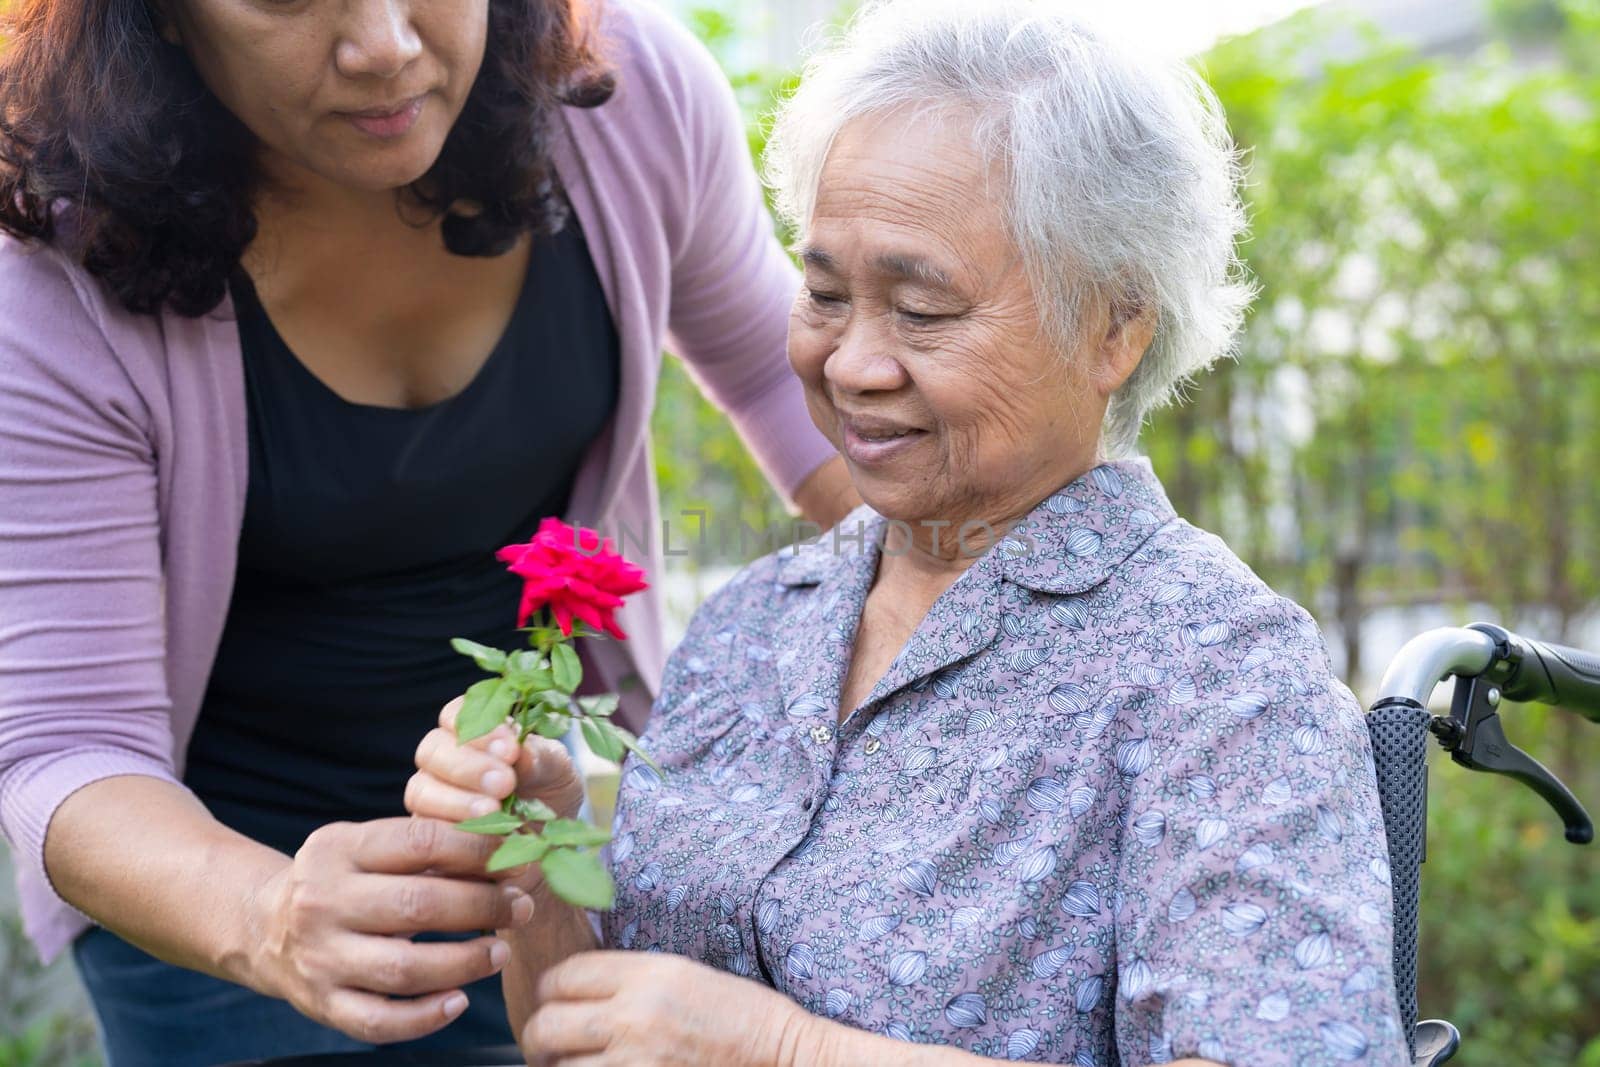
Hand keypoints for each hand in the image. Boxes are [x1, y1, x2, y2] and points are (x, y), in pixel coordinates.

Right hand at [247, 817, 535, 1043]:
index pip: (418, 841)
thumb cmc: (345, 879)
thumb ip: (429, 845)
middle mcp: (321, 902)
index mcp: (338, 849)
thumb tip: (508, 849)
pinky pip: (379, 1021)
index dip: (477, 849)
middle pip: (417, 906)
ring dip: (465, 962)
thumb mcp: (371, 846)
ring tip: (501, 951)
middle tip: (521, 906)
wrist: (266, 928)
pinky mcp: (322, 1005)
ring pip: (403, 969)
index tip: (517, 857)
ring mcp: (319, 958)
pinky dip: (425, 1017)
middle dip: (482, 906)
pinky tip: (459, 1000)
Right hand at [406, 695, 587, 895]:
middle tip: (504, 784)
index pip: (459, 713)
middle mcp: (445, 760)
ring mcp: (430, 798)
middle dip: (468, 765)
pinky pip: (422, 831)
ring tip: (492, 812)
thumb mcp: (558, 775)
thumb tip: (520, 751)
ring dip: (456, 800)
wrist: (545, 853)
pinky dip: (450, 832)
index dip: (480, 729)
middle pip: (433, 748)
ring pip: (421, 788)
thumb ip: (541, 758)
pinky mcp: (425, 836)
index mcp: (475, 732)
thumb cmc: (551, 800)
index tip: (511, 750)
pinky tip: (481, 838)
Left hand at [520, 952, 815, 1065]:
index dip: (550, 989)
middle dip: (540, 1034)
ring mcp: (636, 1062)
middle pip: (547, 1023)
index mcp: (648, 974)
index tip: (554, 1000)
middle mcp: (636, 1016)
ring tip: (574, 1064)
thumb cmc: (741, 1017)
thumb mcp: (684, 976)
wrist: (784, 1059)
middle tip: (549, 1041)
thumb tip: (575, 988)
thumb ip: (630, 978)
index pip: (563, 975)